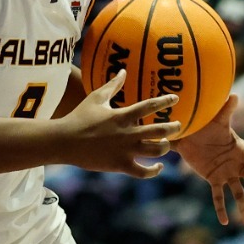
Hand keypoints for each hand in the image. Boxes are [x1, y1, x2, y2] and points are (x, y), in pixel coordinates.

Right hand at [56, 71, 181, 177]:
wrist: (65, 142)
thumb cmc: (79, 117)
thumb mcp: (96, 98)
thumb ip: (113, 85)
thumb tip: (123, 71)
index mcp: (122, 116)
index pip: (150, 106)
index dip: (165, 101)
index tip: (175, 98)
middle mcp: (127, 133)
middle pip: (160, 131)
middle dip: (173, 128)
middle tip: (178, 125)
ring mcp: (125, 151)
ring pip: (156, 151)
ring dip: (165, 147)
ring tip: (166, 144)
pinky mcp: (120, 166)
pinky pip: (143, 172)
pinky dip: (154, 171)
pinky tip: (158, 166)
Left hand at [175, 96, 243, 225]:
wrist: (190, 134)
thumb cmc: (207, 124)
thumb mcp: (217, 119)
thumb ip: (226, 110)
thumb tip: (234, 95)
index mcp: (240, 149)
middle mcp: (236, 163)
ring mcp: (226, 173)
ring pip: (238, 193)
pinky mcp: (214, 179)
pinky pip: (218, 196)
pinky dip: (221, 209)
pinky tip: (225, 222)